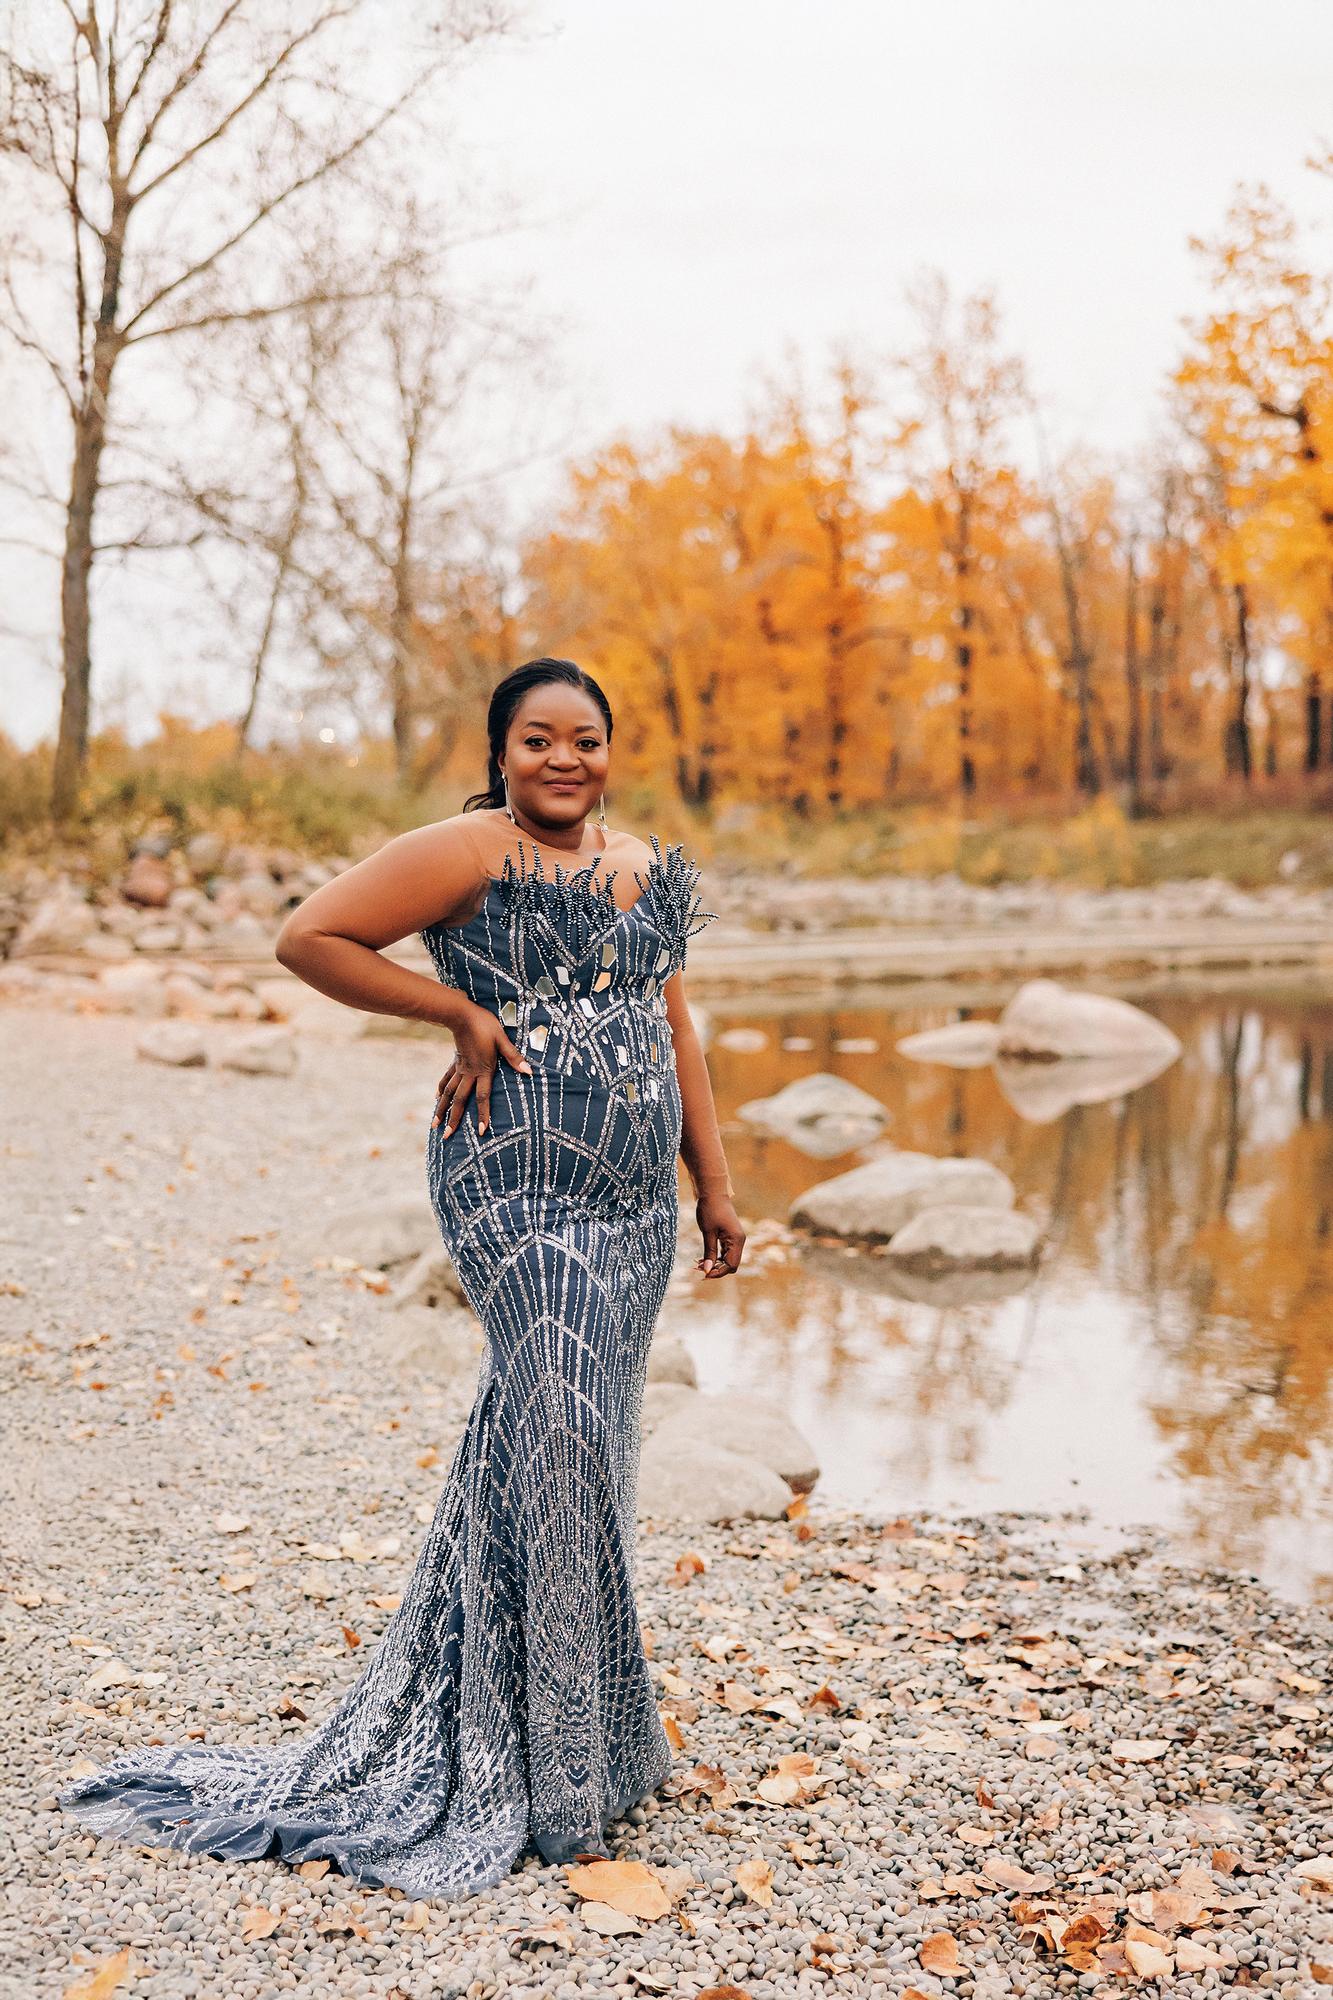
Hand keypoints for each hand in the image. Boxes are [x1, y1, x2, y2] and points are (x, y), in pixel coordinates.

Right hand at [432, 1001, 531, 1137]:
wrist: (461, 1014)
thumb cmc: (484, 1025)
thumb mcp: (502, 1040)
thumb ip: (514, 1057)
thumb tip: (529, 1072)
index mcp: (482, 1070)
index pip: (482, 1097)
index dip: (483, 1115)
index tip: (481, 1132)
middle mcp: (469, 1073)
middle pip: (461, 1101)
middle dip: (454, 1119)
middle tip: (446, 1137)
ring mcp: (460, 1068)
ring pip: (449, 1093)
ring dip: (442, 1109)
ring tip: (434, 1125)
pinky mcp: (455, 1062)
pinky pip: (446, 1079)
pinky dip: (441, 1090)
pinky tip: (437, 1098)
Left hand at [695, 1189, 744, 1278]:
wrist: (713, 1192)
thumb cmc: (710, 1210)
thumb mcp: (708, 1233)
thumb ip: (709, 1252)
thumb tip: (707, 1270)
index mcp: (736, 1241)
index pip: (731, 1265)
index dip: (718, 1272)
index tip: (703, 1274)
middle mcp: (739, 1241)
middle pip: (731, 1264)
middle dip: (716, 1269)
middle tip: (699, 1269)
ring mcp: (735, 1239)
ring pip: (728, 1259)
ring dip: (715, 1264)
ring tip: (698, 1264)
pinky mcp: (730, 1236)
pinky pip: (725, 1252)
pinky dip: (716, 1257)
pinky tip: (703, 1257)